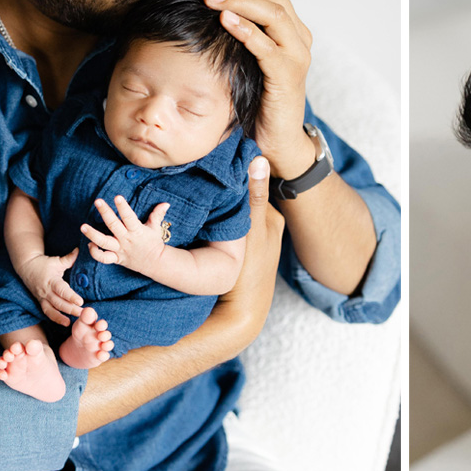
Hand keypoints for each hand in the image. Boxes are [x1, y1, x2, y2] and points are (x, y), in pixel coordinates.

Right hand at [13, 249, 82, 325]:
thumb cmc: (44, 263)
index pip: (62, 290)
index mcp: (51, 280)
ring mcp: (42, 298)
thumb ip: (69, 258)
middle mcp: (46, 291)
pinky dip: (55, 318)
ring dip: (62, 317)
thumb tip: (80, 250)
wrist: (26, 267)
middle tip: (83, 313)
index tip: (81, 301)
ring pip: (51, 310)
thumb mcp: (57, 261)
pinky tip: (65, 322)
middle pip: (58, 303)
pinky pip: (47, 312)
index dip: (71, 296)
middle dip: (71, 309)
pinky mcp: (40, 302)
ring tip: (72, 322)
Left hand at [80, 197, 170, 276]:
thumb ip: (158, 214)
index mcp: (137, 231)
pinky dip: (95, 252)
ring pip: (104, 242)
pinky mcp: (116, 258)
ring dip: (93, 234)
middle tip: (98, 201)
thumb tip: (166, 203)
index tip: (117, 197)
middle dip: (105, 213)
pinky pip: (103, 258)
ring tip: (83, 226)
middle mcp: (126, 239)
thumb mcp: (156, 228)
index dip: (123, 207)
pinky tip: (89, 244)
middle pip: (114, 225)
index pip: (129, 217)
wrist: (156, 263)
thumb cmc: (154, 243)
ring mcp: (120, 249)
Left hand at [194, 0, 314, 178]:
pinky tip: (224, 21)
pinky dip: (246, 30)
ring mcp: (296, 56)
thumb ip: (240, 32)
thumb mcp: (248, 58)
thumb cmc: (258, 99)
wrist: (278, 140)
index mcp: (291, 29)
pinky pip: (267, 46)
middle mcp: (299, 37)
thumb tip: (207, 4)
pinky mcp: (287, 76)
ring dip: (238, 1)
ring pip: (272, 14)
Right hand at [211, 156, 283, 339]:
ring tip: (198, 191)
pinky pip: (226, 229)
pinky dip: (216, 221)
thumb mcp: (251, 231)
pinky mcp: (238, 254)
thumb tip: (259, 157)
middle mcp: (265, 228)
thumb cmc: (250, 273)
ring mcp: (252, 242)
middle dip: (226, 190)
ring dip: (219, 206)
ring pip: (233, 215)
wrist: (241, 313)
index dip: (236, 175)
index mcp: (273, 219)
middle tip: (201, 175)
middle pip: (242, 201)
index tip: (216, 161)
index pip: (253, 187)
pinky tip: (199, 216)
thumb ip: (256, 196)